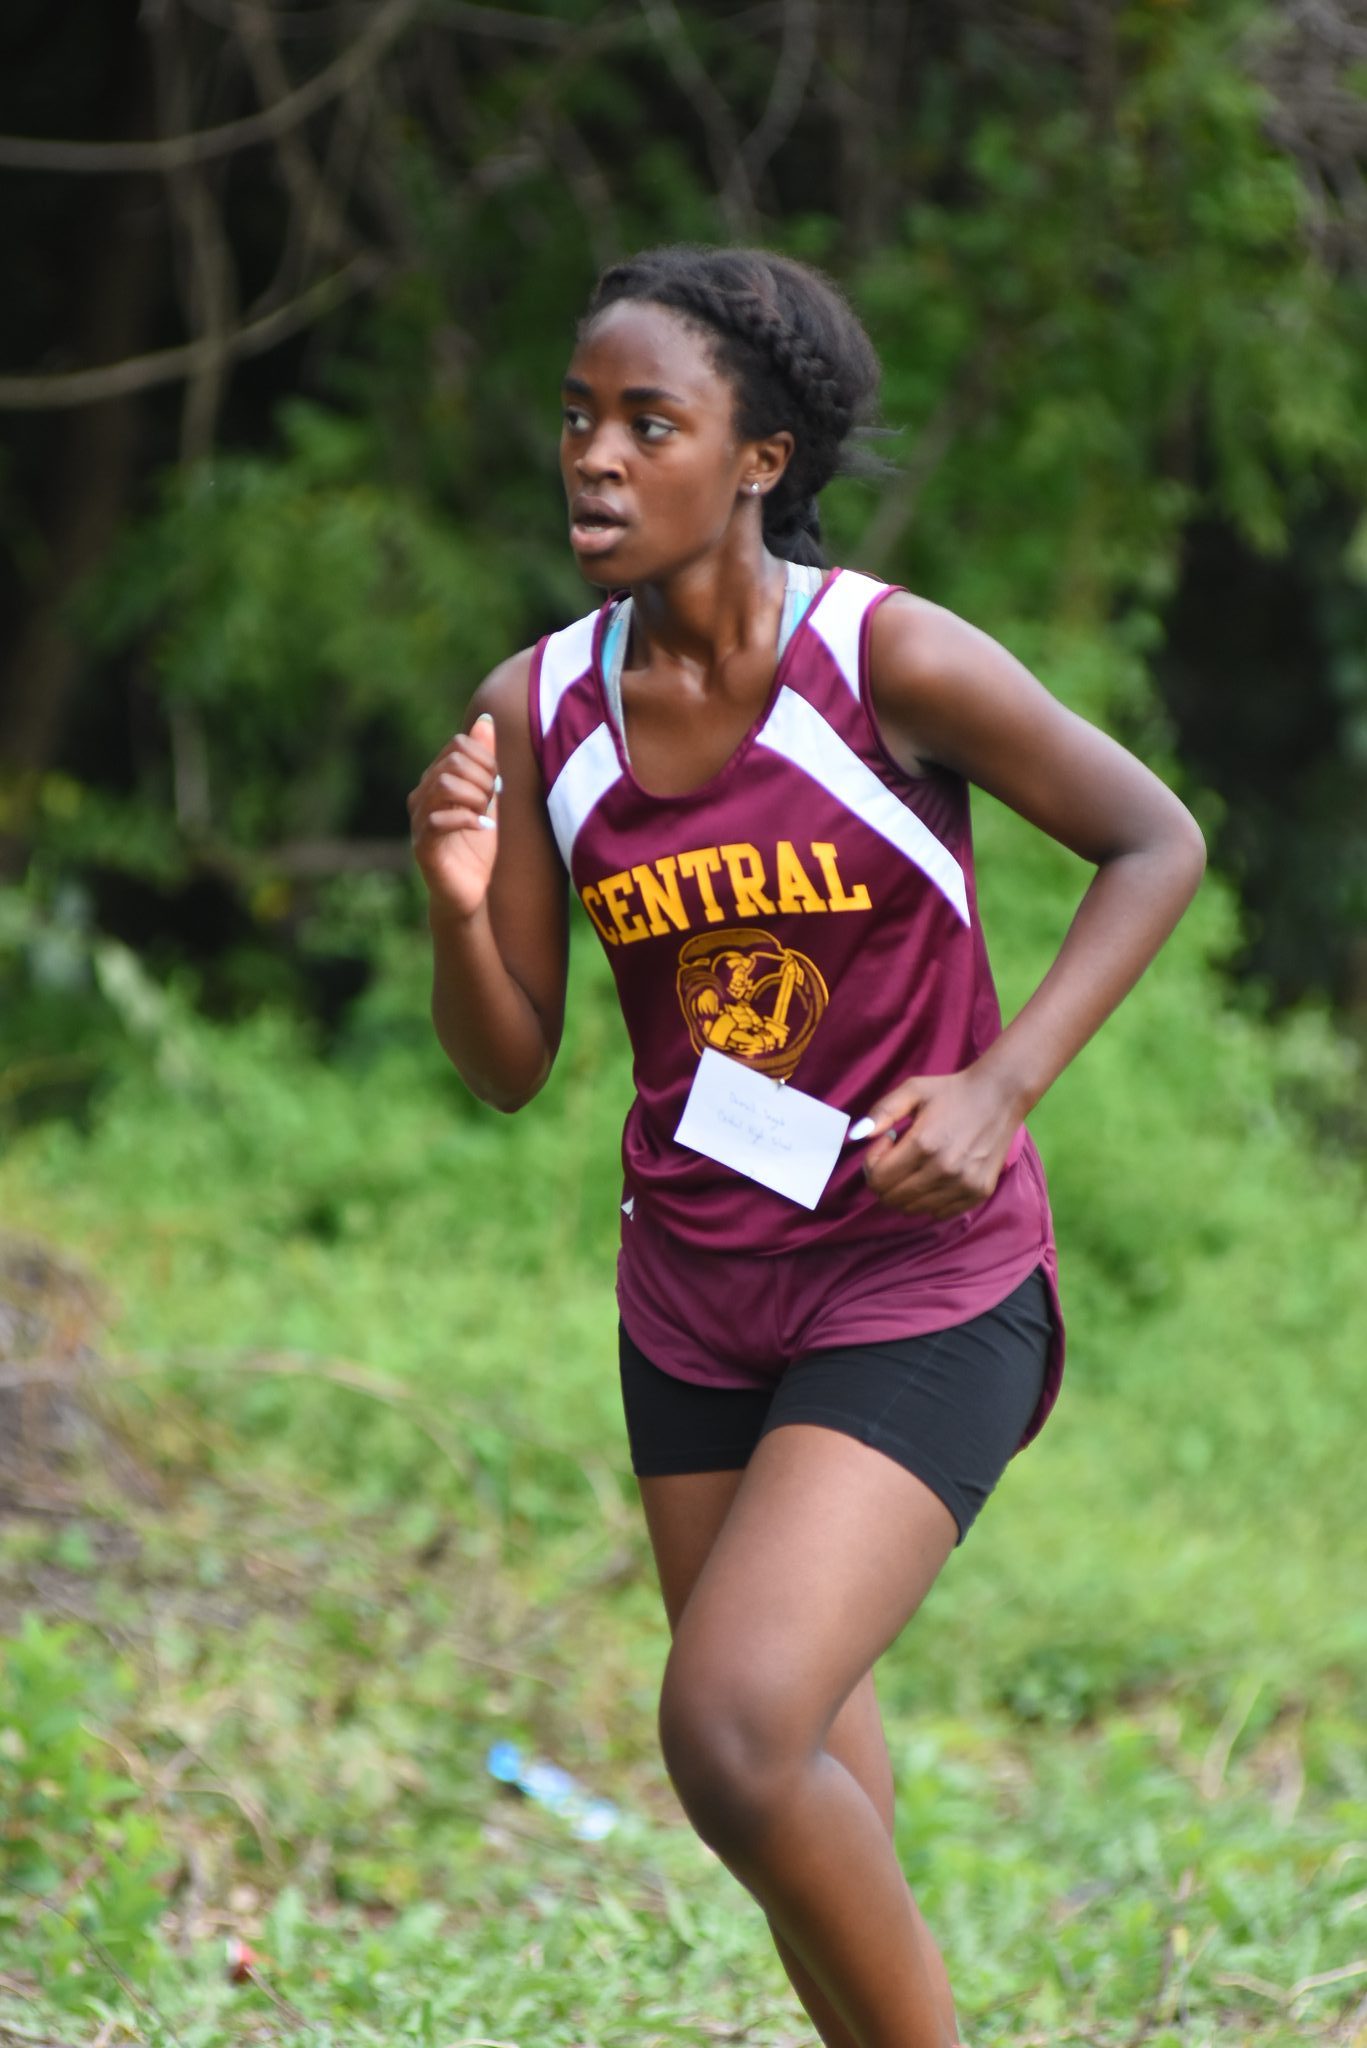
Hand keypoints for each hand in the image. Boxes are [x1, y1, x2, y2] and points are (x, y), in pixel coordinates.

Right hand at [408, 713, 500, 919]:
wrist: (469, 892)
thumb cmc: (476, 846)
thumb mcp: (486, 798)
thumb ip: (484, 761)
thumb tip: (484, 719)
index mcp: (434, 780)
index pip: (457, 746)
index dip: (485, 757)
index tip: (497, 781)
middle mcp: (421, 796)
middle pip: (451, 762)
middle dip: (482, 776)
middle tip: (493, 798)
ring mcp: (418, 820)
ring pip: (443, 785)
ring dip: (475, 796)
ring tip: (486, 813)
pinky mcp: (423, 845)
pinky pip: (439, 819)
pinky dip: (467, 819)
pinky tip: (482, 828)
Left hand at [860, 1065, 1021, 1219]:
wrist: (1000, 1096)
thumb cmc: (952, 1091)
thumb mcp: (913, 1089)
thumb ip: (882, 1111)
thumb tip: (857, 1136)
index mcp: (924, 1144)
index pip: (878, 1179)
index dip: (873, 1162)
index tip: (887, 1142)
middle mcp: (944, 1170)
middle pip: (892, 1198)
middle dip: (884, 1179)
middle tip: (898, 1156)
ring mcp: (963, 1185)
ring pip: (913, 1209)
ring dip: (906, 1190)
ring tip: (918, 1163)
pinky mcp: (978, 1193)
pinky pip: (939, 1213)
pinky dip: (928, 1199)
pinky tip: (935, 1175)